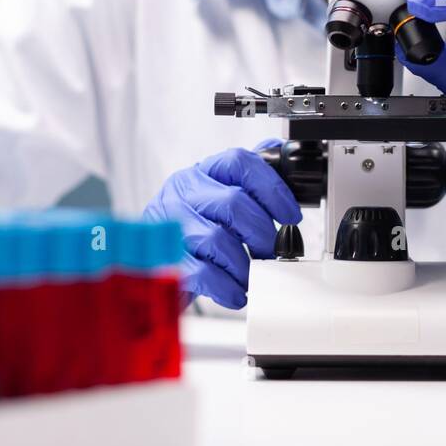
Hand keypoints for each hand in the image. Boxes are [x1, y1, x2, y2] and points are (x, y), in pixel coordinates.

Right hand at [143, 140, 301, 308]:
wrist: (154, 257)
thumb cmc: (194, 223)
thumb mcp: (218, 191)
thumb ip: (248, 175)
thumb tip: (280, 154)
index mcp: (202, 172)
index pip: (240, 163)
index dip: (272, 188)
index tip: (291, 214)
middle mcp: (184, 192)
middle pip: (233, 203)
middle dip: (262, 233)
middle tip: (272, 251)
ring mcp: (171, 225)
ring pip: (217, 239)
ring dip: (244, 264)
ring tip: (251, 275)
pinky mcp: (166, 259)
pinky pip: (203, 273)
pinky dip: (227, 286)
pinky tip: (236, 291)